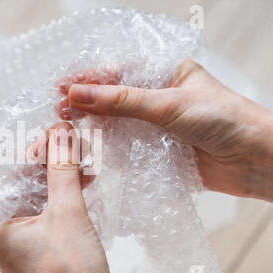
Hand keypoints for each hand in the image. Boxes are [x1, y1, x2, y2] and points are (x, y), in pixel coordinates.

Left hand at [0, 122, 124, 272]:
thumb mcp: (67, 212)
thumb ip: (62, 170)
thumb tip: (60, 135)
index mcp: (0, 227)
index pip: (15, 177)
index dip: (38, 152)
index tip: (57, 133)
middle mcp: (9, 236)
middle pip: (30, 186)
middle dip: (54, 163)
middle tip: (73, 144)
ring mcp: (29, 243)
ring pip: (44, 198)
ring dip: (64, 178)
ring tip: (84, 161)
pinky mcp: (49, 247)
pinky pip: (54, 212)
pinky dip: (68, 196)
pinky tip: (84, 181)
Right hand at [61, 59, 272, 201]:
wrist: (257, 161)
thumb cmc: (223, 120)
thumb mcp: (168, 104)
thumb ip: (122, 101)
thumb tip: (77, 94)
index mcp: (166, 73)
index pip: (119, 71)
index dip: (89, 79)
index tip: (62, 87)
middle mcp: (160, 97)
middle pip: (115, 97)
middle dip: (87, 103)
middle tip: (60, 110)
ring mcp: (158, 125)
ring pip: (119, 122)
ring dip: (95, 125)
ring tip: (69, 128)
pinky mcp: (159, 150)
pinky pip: (128, 146)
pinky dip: (110, 147)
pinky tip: (92, 147)